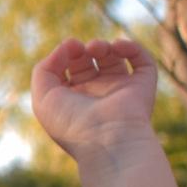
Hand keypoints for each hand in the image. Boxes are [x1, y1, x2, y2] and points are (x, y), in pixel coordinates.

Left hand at [31, 38, 156, 162]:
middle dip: (85, 49)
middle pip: (90, 62)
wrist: (107, 140)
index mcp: (73, 99)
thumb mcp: (43, 98)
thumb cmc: (72, 123)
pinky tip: (118, 46)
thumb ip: (44, 70)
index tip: (69, 47)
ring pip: (114, 59)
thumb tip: (66, 47)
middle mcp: (97, 94)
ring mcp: (120, 90)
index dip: (66, 54)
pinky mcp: (142, 86)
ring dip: (104, 46)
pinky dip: (132, 47)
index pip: (69, 69)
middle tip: (84, 49)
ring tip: (97, 49)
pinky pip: (142, 61)